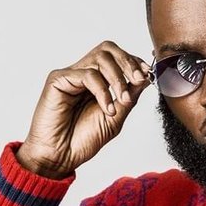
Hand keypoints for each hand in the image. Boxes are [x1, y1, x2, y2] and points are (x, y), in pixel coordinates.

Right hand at [16, 40, 150, 178]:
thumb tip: (146, 77)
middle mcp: (84, 74)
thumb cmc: (84, 139)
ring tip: (123, 99)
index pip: (117, 58)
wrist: (61, 156)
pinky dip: (102, 91)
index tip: (147, 74)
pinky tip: (107, 109)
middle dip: (128, 62)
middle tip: (139, 79)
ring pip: (100, 58)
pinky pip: (87, 75)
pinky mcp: (58, 80)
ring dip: (118, 78)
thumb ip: (129, 96)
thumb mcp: (116, 117)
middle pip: (108, 49)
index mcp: (98, 81)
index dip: (134, 61)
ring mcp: (71, 75)